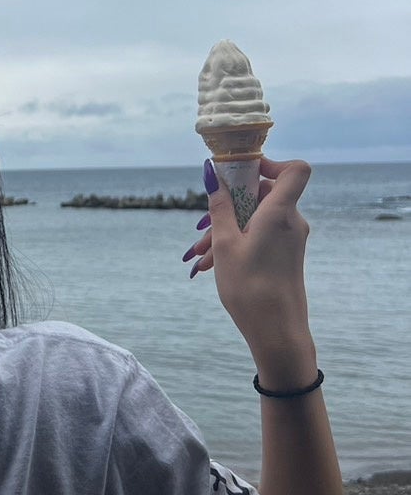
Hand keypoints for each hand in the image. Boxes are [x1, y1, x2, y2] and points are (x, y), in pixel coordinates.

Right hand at [184, 157, 313, 360]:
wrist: (277, 331)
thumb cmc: (250, 287)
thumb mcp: (225, 243)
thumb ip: (220, 206)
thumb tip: (213, 174)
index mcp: (280, 212)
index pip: (294, 169)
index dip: (269, 163)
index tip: (239, 172)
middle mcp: (291, 221)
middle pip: (263, 195)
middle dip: (229, 205)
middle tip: (201, 227)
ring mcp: (290, 238)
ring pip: (257, 218)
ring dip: (227, 228)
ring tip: (201, 254)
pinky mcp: (286, 253)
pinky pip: (261, 234)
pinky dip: (238, 241)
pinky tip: (213, 262)